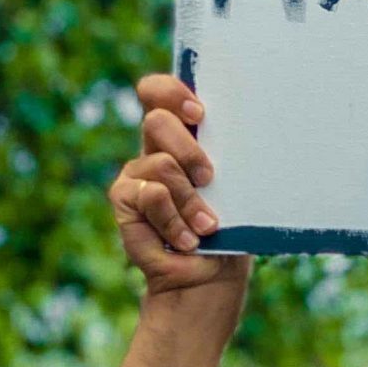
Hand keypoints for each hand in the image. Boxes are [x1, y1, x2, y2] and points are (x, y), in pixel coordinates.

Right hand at [109, 74, 250, 303]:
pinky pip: (152, 196)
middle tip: (210, 178)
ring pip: (162, 164)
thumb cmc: (230, 227)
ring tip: (206, 226)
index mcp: (182, 135)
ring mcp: (136, 173)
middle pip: (157, 120)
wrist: (210, 275)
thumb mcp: (234, 185)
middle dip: (189, 149)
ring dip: (191, 200)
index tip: (200, 112)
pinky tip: (186, 240)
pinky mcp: (124, 199)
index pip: (159, 93)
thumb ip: (227, 155)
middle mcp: (154, 149)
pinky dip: (175, 221)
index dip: (171, 92)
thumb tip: (243, 129)